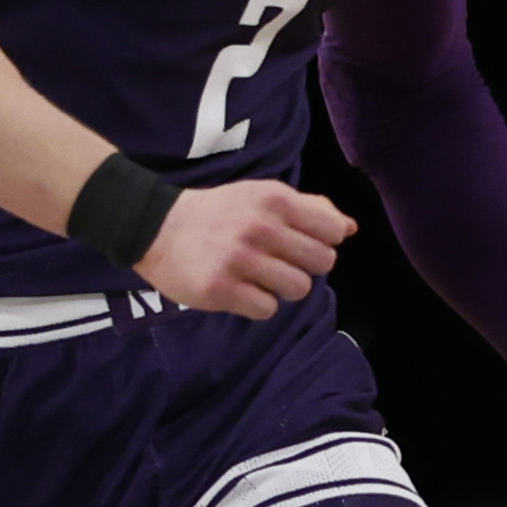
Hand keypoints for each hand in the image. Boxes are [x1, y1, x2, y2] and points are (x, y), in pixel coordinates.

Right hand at [137, 179, 357, 319]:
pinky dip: (258, 304)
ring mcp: (239, 259)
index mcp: (274, 199)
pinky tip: (239, 288)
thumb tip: (350, 228)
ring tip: (258, 275)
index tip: (299, 243)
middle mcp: (259, 227)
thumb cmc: (220, 213)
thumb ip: (310, 208)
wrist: (156, 227)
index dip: (323, 242)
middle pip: (322, 263)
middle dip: (304, 266)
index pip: (333, 232)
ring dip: (283, 288)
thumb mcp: (263, 196)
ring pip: (299, 290)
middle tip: (276, 261)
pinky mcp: (220, 289)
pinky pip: (268, 310)